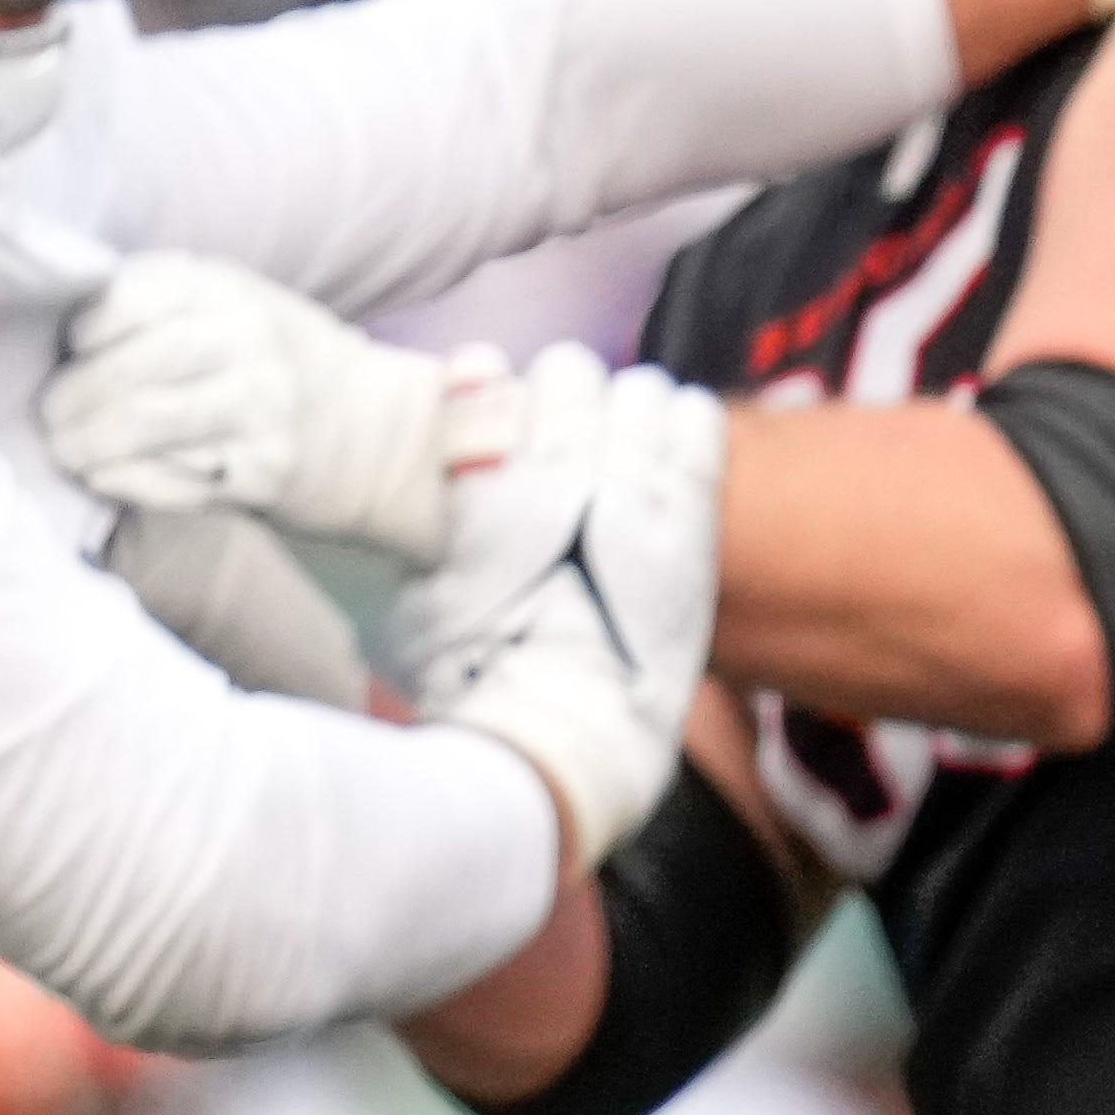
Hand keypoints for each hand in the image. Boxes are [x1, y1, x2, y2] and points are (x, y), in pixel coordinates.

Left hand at [48, 250, 482, 557]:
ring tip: (67, 449)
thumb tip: (69, 332)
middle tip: (51, 415)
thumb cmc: (290, 365)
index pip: (131, 299)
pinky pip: (173, 477)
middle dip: (73, 397)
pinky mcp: (264, 472)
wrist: (382, 433)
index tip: (73, 349)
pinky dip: (125, 479)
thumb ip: (169, 303)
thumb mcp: (243, 305)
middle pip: (131, 368)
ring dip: (88, 442)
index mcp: (233, 291)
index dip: (87, 329)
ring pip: (144, 423)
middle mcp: (250, 343)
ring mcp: (260, 410)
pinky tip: (105, 476)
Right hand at [392, 345, 730, 872]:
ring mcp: (628, 495)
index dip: (482, 383)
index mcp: (480, 483)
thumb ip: (429, 539)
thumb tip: (430, 517)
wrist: (560, 739)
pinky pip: (695, 434)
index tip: (483, 387)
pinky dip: (684, 419)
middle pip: (564, 374)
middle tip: (566, 420)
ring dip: (628, 404)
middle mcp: (553, 472)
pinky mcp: (687, 528)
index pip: (480, 383)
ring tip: (626, 423)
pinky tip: (678, 420)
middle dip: (562, 391)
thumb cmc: (474, 683)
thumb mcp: (418, 603)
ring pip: (636, 394)